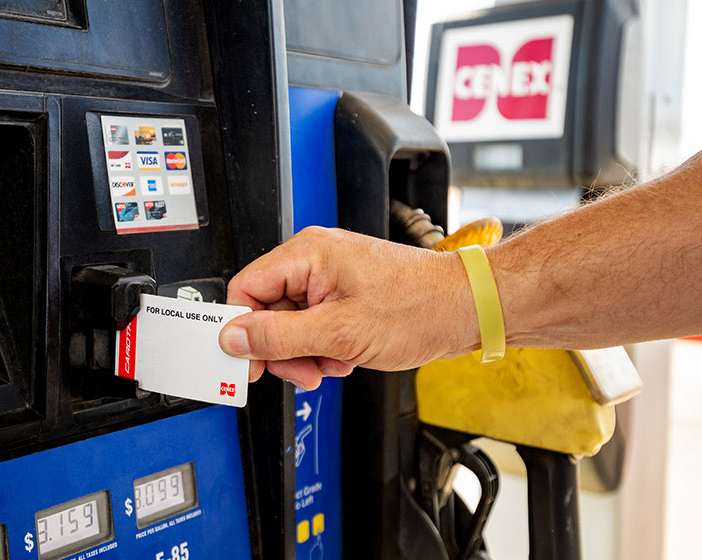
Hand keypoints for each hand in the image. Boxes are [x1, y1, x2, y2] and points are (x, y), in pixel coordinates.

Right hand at [218, 227, 477, 389]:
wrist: (467, 310)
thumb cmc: (420, 306)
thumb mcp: (338, 332)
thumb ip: (278, 336)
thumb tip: (233, 338)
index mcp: (307, 254)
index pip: (245, 289)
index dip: (242, 330)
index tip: (247, 361)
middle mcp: (315, 260)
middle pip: (267, 311)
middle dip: (283, 349)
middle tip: (302, 370)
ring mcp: (330, 279)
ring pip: (291, 324)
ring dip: (307, 354)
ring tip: (334, 363)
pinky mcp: (344, 296)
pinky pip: (314, 326)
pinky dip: (325, 349)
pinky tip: (346, 356)